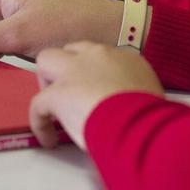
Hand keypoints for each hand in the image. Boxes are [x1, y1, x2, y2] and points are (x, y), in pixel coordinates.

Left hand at [30, 42, 163, 149]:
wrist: (141, 124)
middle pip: (69, 50)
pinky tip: (49, 139)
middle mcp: (97, 56)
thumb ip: (134, 93)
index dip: (91, 73)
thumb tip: (129, 108)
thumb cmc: (152, 118)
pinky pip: (37, 104)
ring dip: (46, 83)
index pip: (99, 56)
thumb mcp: (151, 97)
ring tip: (52, 109)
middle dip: (64, 68)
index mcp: (124, 58)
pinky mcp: (57, 94)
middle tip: (68, 95)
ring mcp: (74, 71)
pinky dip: (40, 123)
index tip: (92, 90)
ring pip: (45, 61)